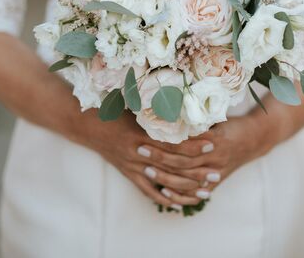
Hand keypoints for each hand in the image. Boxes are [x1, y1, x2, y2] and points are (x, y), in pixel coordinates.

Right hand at [74, 111, 214, 209]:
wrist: (87, 125)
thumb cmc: (113, 110)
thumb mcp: (135, 105)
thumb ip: (157, 106)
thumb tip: (183, 100)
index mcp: (142, 133)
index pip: (173, 142)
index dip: (194, 143)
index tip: (213, 142)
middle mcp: (138, 152)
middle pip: (172, 164)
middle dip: (196, 169)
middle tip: (216, 172)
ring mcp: (133, 165)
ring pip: (163, 180)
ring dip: (186, 187)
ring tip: (205, 190)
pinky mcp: (128, 173)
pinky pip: (147, 190)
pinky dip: (162, 198)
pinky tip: (178, 204)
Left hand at [135, 115, 270, 201]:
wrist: (255, 139)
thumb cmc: (232, 124)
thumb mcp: (217, 116)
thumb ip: (197, 117)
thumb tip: (171, 107)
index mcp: (216, 140)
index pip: (185, 143)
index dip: (166, 140)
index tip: (148, 134)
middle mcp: (216, 158)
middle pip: (183, 162)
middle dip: (160, 157)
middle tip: (140, 150)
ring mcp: (216, 173)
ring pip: (187, 180)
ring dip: (165, 177)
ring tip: (146, 171)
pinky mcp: (216, 183)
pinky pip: (196, 194)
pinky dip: (180, 196)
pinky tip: (164, 193)